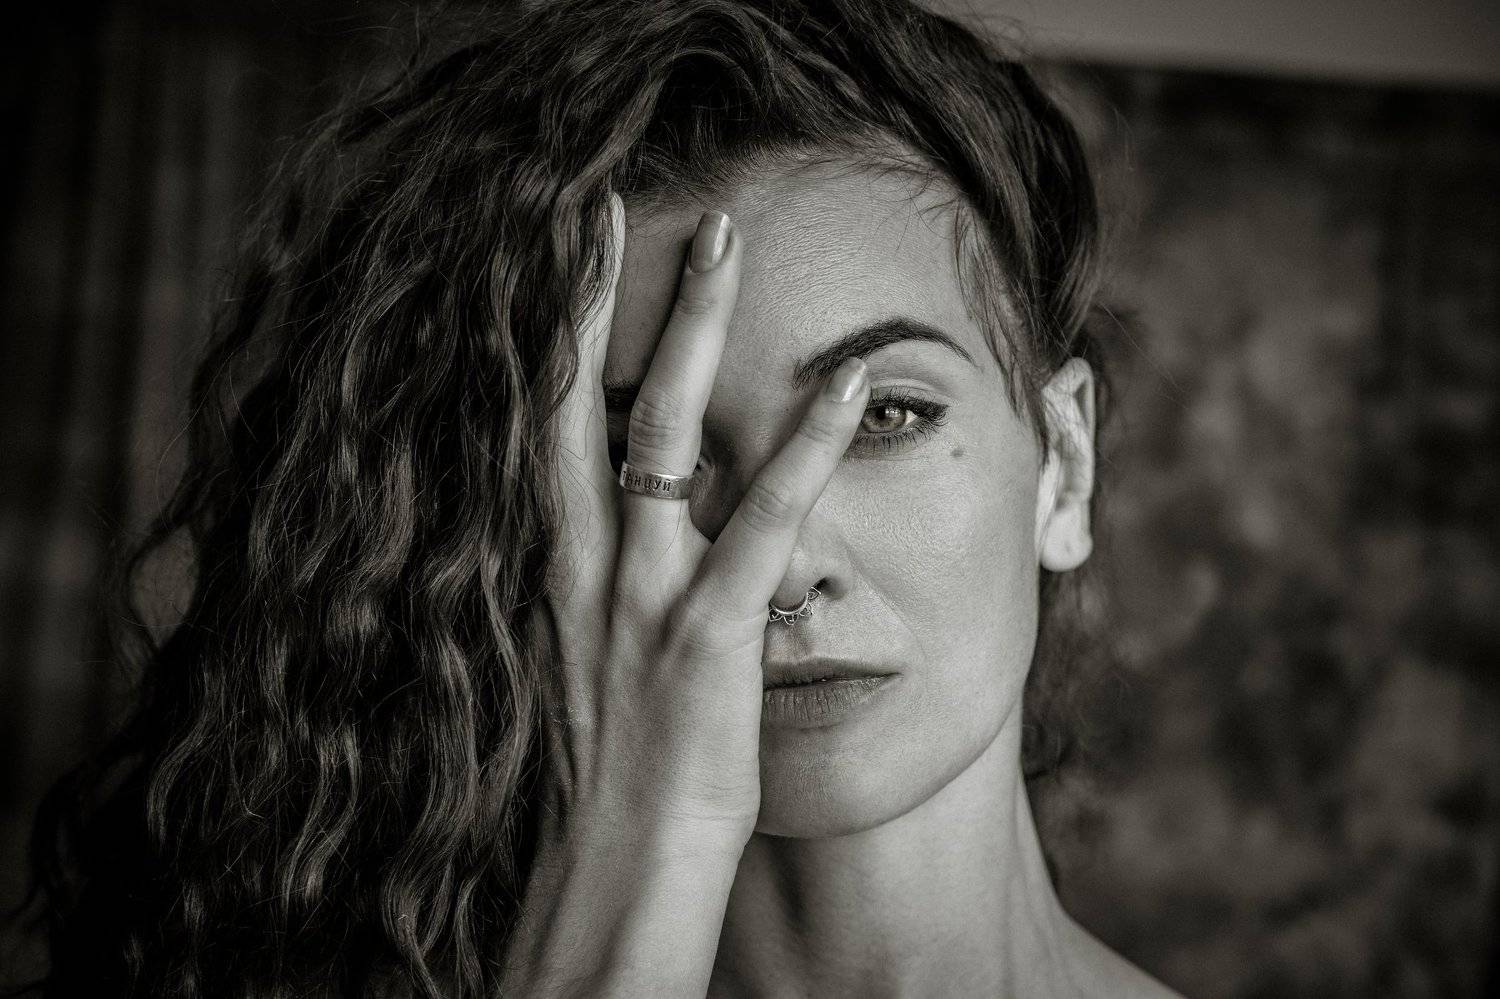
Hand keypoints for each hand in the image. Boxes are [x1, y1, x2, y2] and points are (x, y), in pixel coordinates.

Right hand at [544, 194, 871, 842]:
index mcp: (561, 563)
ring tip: (726, 247)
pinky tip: (844, 385)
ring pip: (660, 434)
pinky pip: (762, 523)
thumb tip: (658, 505)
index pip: (546, 422)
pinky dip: (804, 447)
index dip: (554, 333)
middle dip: (604, 298)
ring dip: (693, 331)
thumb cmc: (617, 761)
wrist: (618, 865)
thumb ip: (622, 569)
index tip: (568, 255)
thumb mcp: (599, 649)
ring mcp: (643, 594)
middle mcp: (589, 562)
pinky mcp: (705, 637)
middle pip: (585, 401)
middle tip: (624, 206)